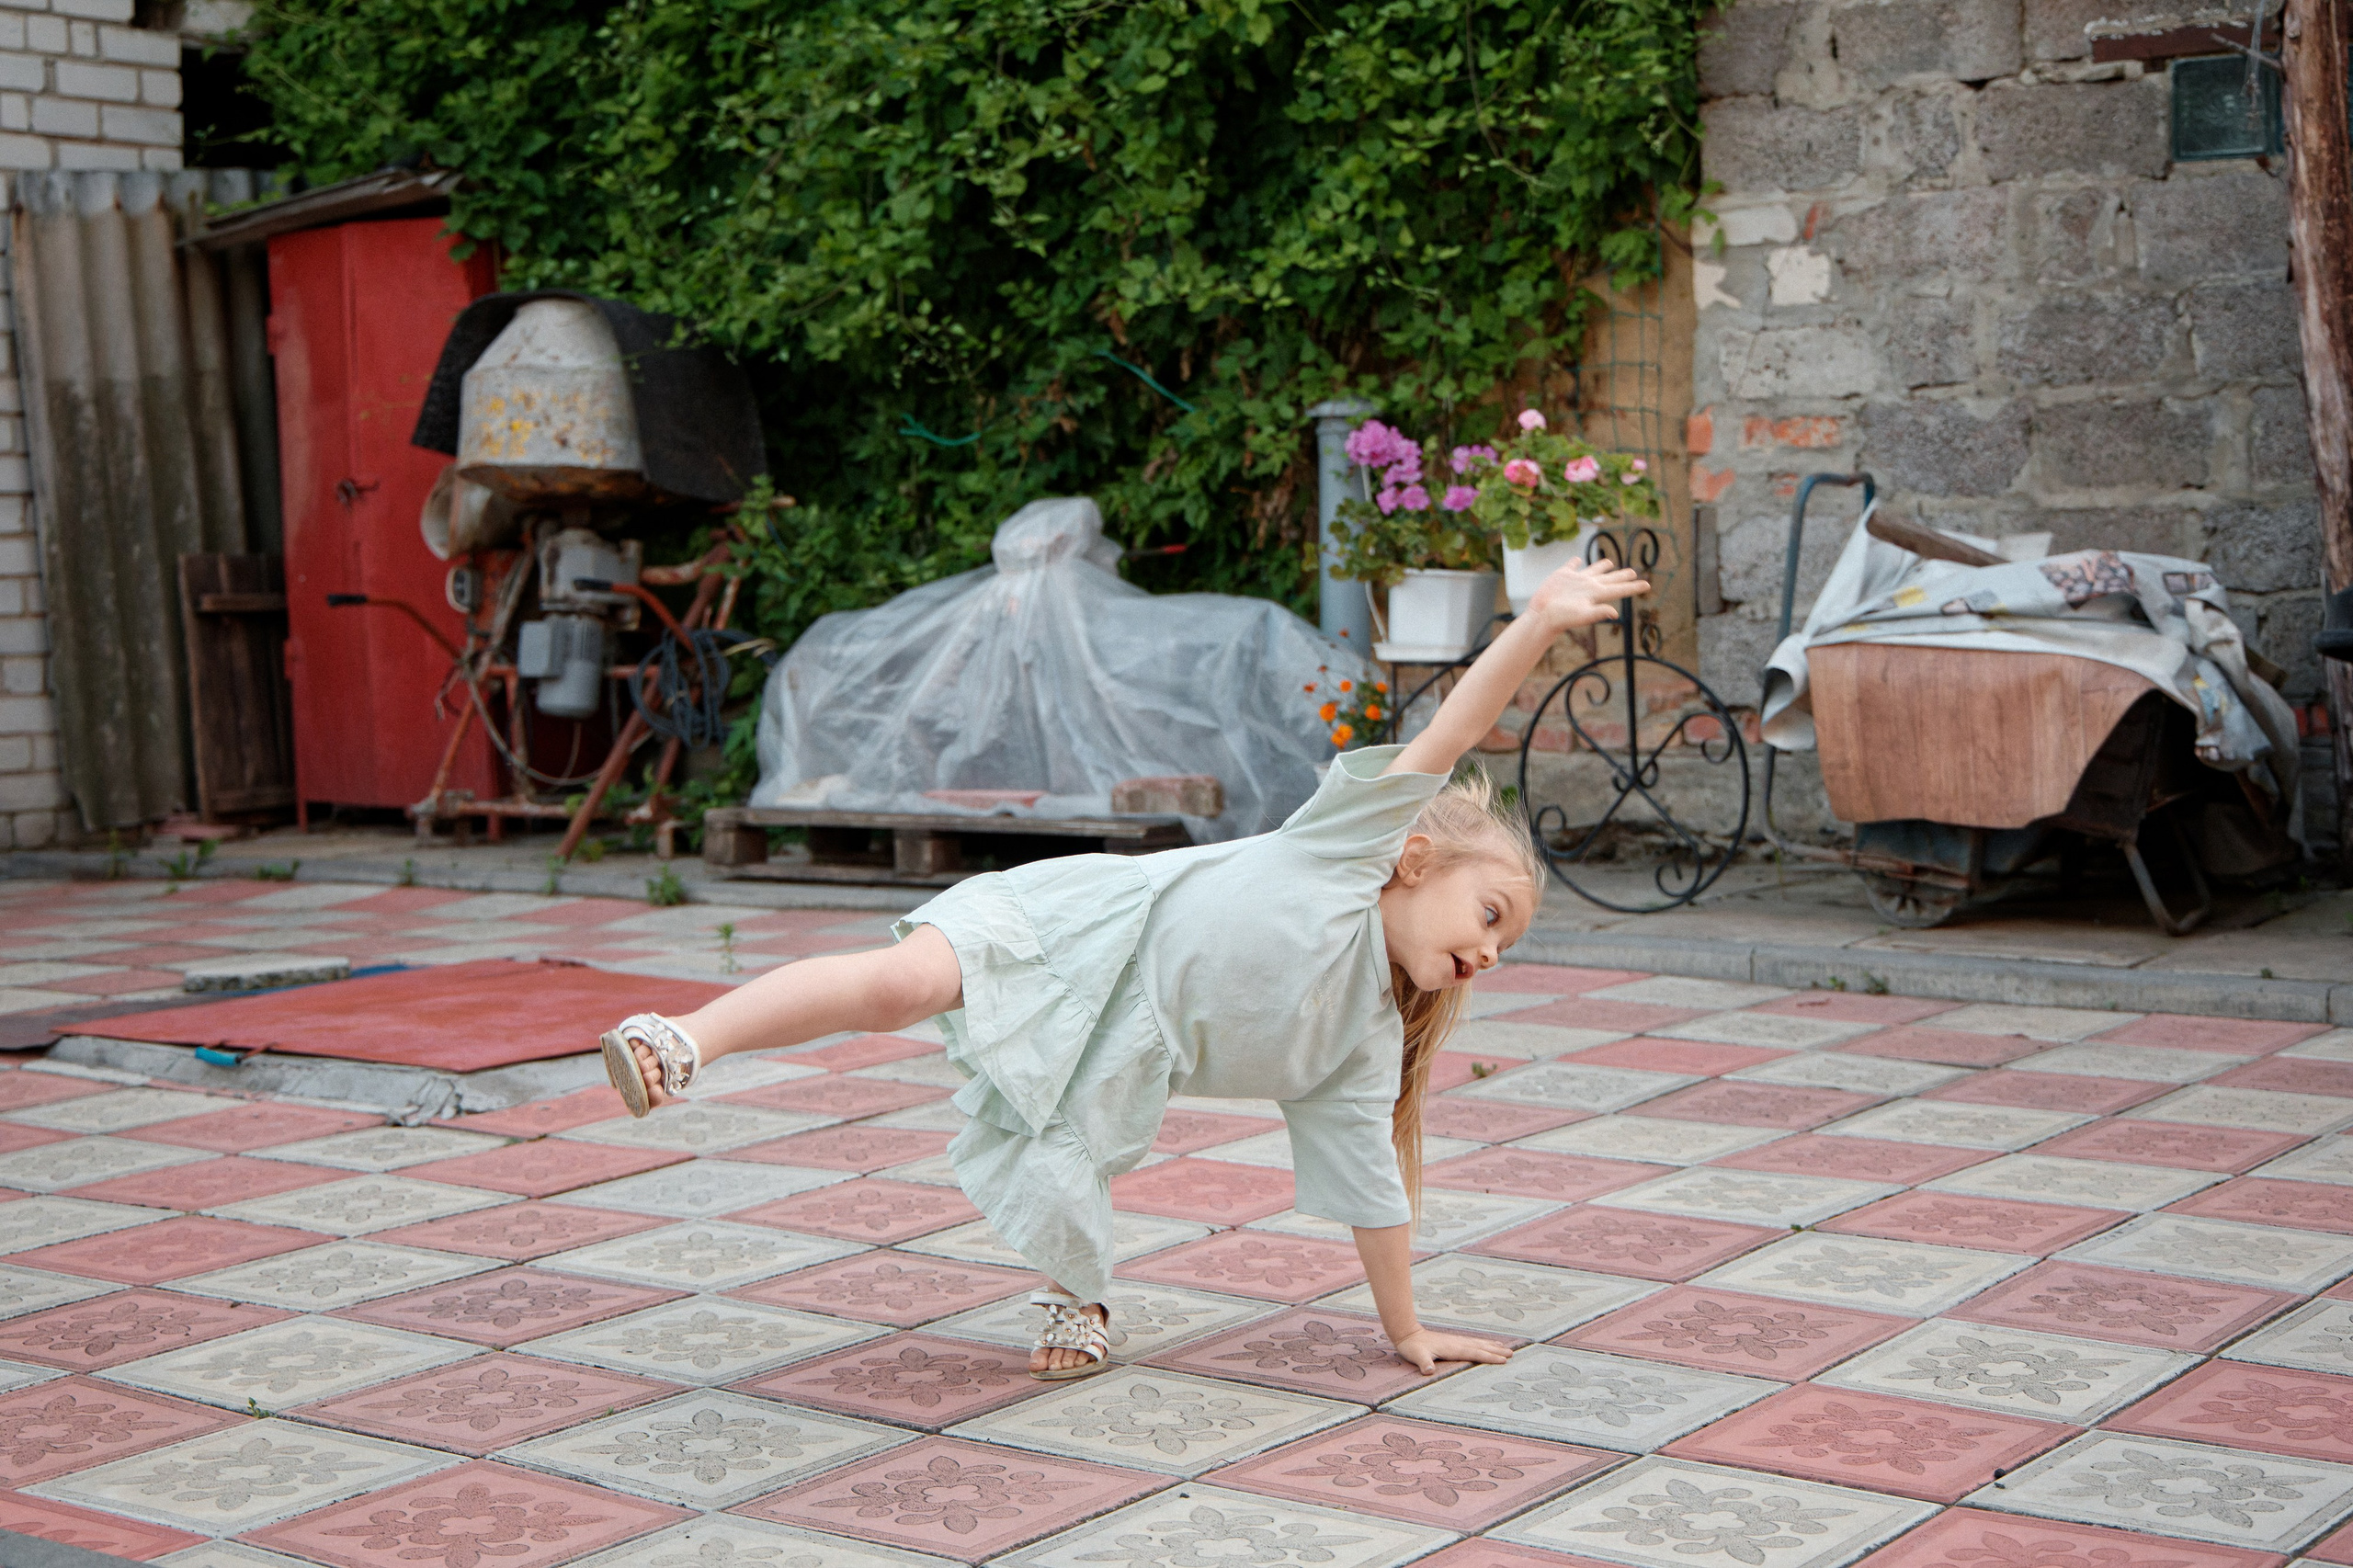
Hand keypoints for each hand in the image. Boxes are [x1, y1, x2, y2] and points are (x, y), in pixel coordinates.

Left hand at [1392, 1327, 1515, 1374]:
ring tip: (1507, 1348)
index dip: (1489, 1357)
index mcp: (1453, 1348)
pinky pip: (1473, 1342)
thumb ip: (1424, 1363)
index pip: (1475, 1353)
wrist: (1408, 1333)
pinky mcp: (1454, 1341)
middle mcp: (1457, 1343)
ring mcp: (1456, 1341)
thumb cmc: (1412, 1347)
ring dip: (1493, 1346)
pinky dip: (1484, 1343)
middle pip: (1481, 1347)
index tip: (1503, 1360)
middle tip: (1513, 1354)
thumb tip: (1428, 1370)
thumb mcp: (1416, 1356)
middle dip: (1497, 1351)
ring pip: (1479, 1344)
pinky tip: (1488, 1343)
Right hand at [1528, 556, 1647, 632]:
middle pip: (1610, 579)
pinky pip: (1571, 566)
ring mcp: (1575, 581)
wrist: (1542, 615)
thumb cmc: (1562, 617)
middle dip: (1622, 576)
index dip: (1633, 587)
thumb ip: (1598, 612)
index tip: (1647, 585)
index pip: (1619, 589)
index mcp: (1596, 594)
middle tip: (1634, 572)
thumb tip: (1615, 613)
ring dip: (1602, 566)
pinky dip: (1574, 563)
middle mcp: (1588, 586)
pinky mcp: (1562, 576)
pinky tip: (1577, 560)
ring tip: (1610, 562)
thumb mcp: (1582, 615)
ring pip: (1593, 570)